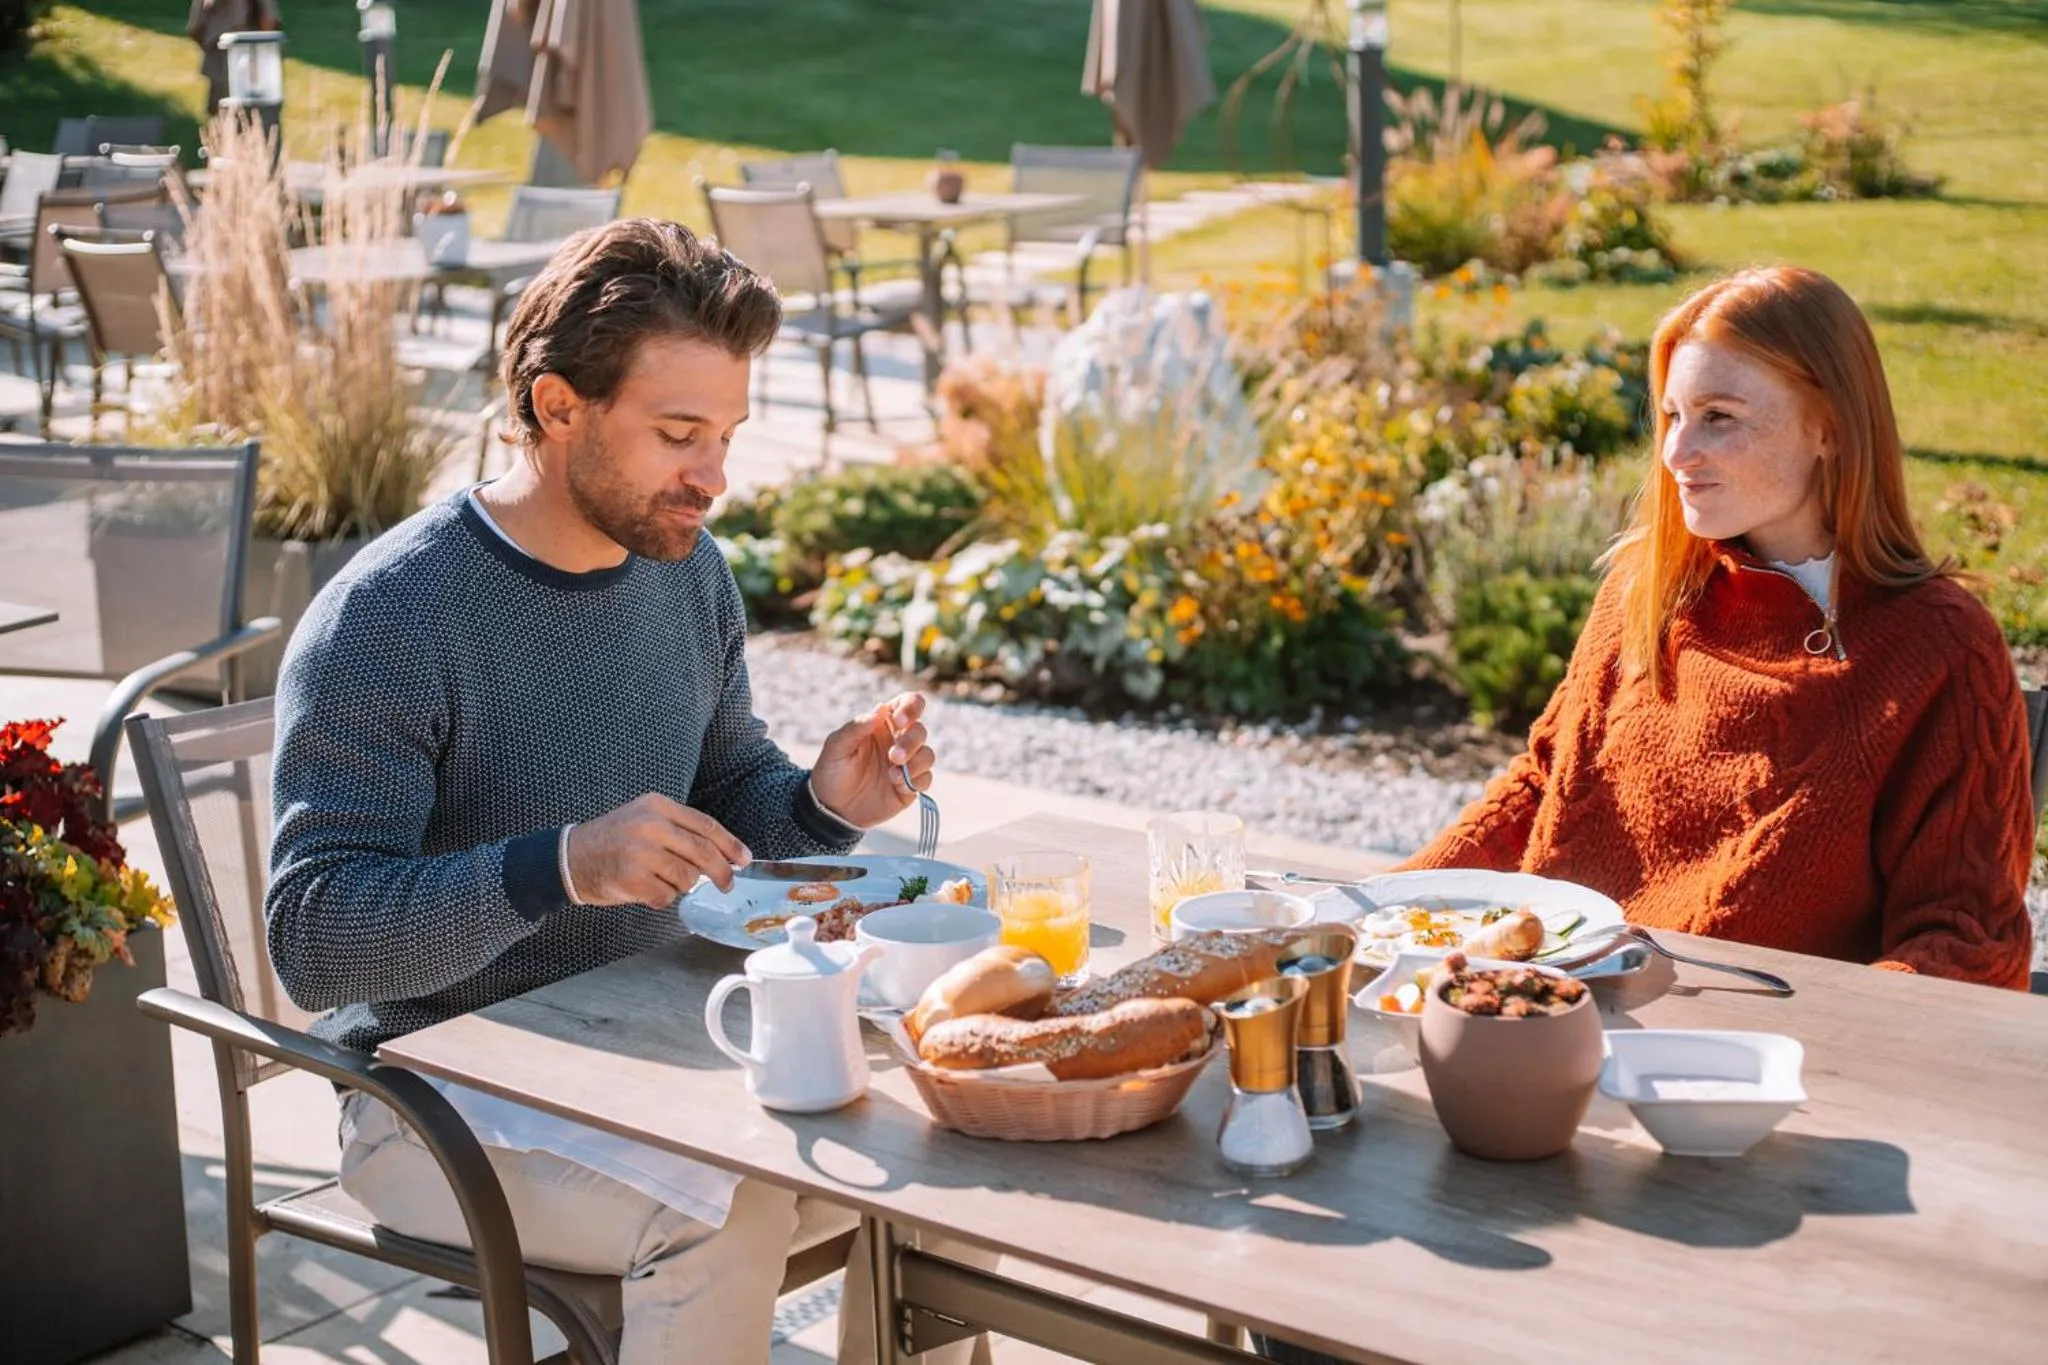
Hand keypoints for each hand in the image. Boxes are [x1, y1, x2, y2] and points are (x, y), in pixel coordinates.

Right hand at [565, 793, 750, 904]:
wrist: (570, 858)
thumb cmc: (614, 841)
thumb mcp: (644, 819)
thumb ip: (680, 831)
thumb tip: (724, 854)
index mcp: (656, 806)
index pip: (705, 825)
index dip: (730, 844)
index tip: (743, 859)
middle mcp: (649, 825)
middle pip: (703, 852)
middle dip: (722, 872)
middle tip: (728, 884)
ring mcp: (639, 852)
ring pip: (687, 877)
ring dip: (682, 885)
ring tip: (661, 879)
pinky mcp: (631, 878)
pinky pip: (666, 895)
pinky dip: (662, 897)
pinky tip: (646, 890)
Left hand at [811, 692, 934, 830]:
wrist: (833, 809)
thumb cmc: (832, 771)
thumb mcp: (837, 746)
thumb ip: (857, 726)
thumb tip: (882, 708)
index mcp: (882, 724)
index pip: (908, 704)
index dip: (911, 707)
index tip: (900, 720)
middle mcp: (898, 741)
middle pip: (920, 731)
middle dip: (911, 742)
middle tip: (893, 756)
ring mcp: (906, 764)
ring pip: (927, 754)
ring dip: (915, 762)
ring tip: (893, 775)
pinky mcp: (910, 786)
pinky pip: (926, 778)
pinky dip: (916, 781)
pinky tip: (897, 786)